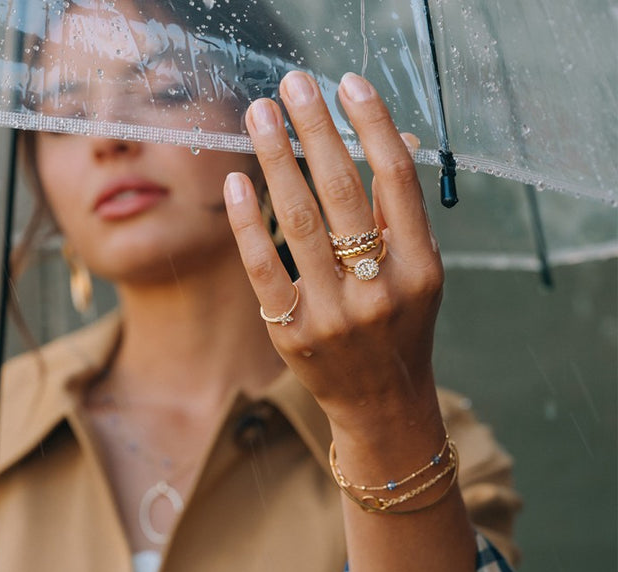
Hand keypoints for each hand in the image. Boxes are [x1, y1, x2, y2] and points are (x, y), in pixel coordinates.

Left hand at [224, 70, 443, 440]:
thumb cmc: (400, 326)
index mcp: (420, 266)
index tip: (346, 83)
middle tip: (292, 84)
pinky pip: (264, 268)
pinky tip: (237, 183)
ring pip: (299, 221)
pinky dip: (247, 223)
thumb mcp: (420, 273)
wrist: (382, 402)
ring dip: (276, 159)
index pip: (396, 178)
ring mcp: (334, 314)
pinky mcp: (293, 333)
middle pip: (343, 190)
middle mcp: (380, 289)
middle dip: (315, 128)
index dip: (371, 123)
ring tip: (260, 115)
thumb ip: (401, 214)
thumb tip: (384, 138)